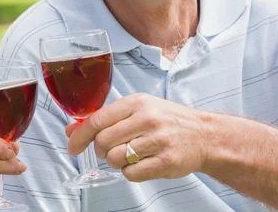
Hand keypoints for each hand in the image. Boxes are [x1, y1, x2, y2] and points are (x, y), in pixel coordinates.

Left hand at [66, 93, 209, 181]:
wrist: (205, 134)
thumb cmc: (167, 121)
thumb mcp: (138, 109)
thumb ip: (106, 118)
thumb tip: (72, 130)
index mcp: (136, 102)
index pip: (97, 120)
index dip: (80, 136)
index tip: (73, 146)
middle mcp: (146, 119)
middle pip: (103, 141)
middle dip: (101, 150)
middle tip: (111, 150)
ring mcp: (157, 140)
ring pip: (116, 159)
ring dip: (116, 162)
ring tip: (128, 156)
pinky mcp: (166, 161)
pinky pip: (132, 174)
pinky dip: (130, 173)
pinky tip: (140, 164)